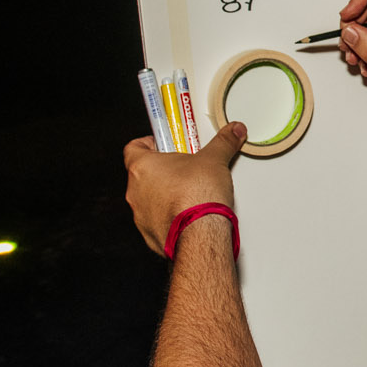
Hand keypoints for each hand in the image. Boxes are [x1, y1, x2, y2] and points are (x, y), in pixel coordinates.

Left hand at [123, 121, 246, 256]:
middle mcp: (135, 191)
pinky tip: (189, 214)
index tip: (163, 144)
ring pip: (149, 199)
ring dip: (165, 195)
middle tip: (185, 168)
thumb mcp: (214, 160)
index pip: (134, 147)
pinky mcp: (150, 235)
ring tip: (190, 192)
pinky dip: (170, 216)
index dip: (149, 144)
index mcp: (142, 167)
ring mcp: (141, 215)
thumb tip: (232, 132)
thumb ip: (223, 142)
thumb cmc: (197, 197)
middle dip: (164, 170)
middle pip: (144, 174)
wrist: (200, 234)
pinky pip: (157, 221)